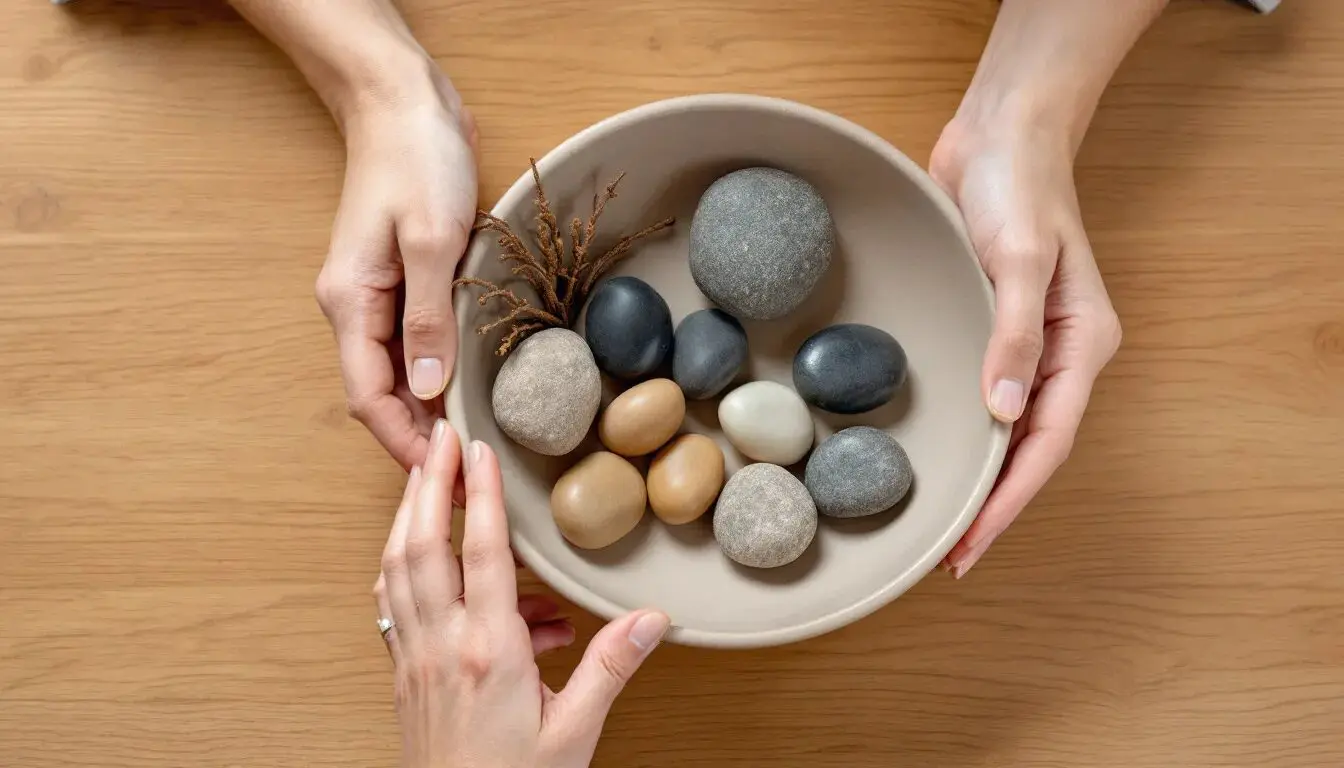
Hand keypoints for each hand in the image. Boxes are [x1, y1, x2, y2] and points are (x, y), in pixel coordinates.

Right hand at [314, 66, 478, 469]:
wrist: (404, 101)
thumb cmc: (414, 158)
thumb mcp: (430, 239)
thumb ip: (428, 318)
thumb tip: (429, 391)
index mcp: (349, 302)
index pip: (368, 397)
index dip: (403, 442)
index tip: (443, 476)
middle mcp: (355, 307)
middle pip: (380, 394)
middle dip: (417, 438)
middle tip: (466, 473)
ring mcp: (377, 295)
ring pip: (397, 374)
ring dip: (428, 411)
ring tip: (470, 447)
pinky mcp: (402, 281)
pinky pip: (413, 345)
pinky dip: (436, 375)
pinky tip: (465, 394)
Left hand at [374, 421, 669, 767]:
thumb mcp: (576, 732)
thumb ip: (610, 668)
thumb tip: (652, 619)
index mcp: (489, 653)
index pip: (481, 554)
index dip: (480, 495)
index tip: (478, 449)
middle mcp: (442, 647)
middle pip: (422, 546)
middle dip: (427, 483)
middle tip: (435, 436)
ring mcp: (414, 660)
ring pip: (395, 570)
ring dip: (405, 516)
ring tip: (423, 477)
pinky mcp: (403, 675)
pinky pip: (390, 604)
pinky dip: (397, 566)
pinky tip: (416, 556)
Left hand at [930, 118, 1122, 577]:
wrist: (1000, 134)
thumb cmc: (1019, 189)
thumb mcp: (1020, 261)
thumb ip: (1013, 336)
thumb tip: (1003, 413)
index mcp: (1083, 345)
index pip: (1048, 442)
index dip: (1010, 501)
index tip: (972, 545)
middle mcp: (1058, 354)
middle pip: (1029, 448)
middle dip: (994, 505)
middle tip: (948, 555)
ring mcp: (1024, 344)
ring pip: (1005, 428)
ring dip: (978, 476)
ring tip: (940, 523)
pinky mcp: (990, 328)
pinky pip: (980, 395)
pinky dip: (962, 432)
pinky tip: (937, 454)